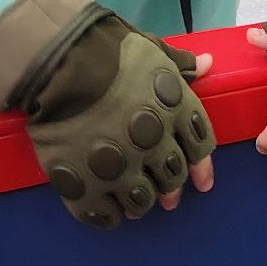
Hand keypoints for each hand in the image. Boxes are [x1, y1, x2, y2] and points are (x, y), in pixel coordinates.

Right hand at [0, 0, 215, 228]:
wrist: (58, 62)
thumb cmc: (109, 49)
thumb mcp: (152, 49)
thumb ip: (180, 64)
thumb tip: (208, 63)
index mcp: (176, 111)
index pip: (201, 147)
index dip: (203, 167)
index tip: (202, 183)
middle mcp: (155, 144)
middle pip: (173, 176)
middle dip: (173, 189)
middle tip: (168, 199)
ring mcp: (121, 168)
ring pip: (142, 199)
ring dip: (142, 203)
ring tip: (136, 206)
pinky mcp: (86, 185)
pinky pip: (104, 214)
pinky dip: (109, 216)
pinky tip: (107, 212)